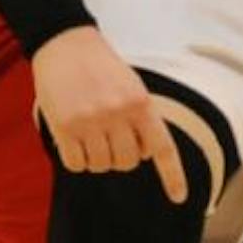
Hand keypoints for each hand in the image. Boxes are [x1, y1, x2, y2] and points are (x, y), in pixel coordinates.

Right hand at [32, 26, 188, 198]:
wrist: (65, 43)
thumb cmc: (101, 67)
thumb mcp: (132, 86)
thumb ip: (141, 117)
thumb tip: (145, 155)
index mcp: (141, 103)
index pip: (162, 148)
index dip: (173, 176)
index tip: (179, 198)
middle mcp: (118, 113)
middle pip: (128, 162)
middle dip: (121, 156)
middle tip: (110, 136)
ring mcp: (90, 121)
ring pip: (102, 165)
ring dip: (97, 158)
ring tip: (91, 134)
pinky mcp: (64, 127)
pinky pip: (76, 164)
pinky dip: (76, 159)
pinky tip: (73, 139)